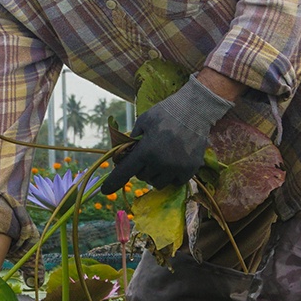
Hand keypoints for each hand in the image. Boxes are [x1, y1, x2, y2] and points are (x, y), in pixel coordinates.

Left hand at [100, 74, 232, 195]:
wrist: (195, 110)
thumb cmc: (166, 112)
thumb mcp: (144, 121)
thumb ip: (133, 138)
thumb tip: (125, 152)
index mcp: (146, 150)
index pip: (125, 171)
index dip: (114, 182)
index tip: (105, 190)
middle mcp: (161, 163)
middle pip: (143, 177)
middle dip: (141, 168)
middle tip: (148, 155)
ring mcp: (177, 168)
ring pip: (158, 183)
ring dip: (155, 175)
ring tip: (160, 160)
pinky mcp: (190, 170)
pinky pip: (175, 182)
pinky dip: (172, 176)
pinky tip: (173, 163)